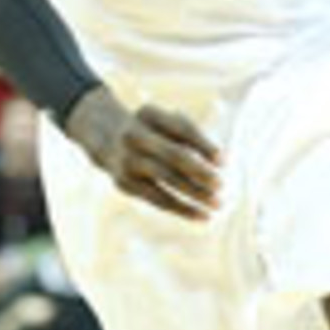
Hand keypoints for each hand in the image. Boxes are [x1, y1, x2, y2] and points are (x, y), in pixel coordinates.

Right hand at [65, 86, 221, 221]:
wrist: (105, 137)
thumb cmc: (151, 130)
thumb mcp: (165, 122)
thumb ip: (190, 136)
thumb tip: (219, 162)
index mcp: (149, 114)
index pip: (181, 129)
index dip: (203, 145)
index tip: (224, 161)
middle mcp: (134, 135)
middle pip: (173, 155)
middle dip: (200, 172)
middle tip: (222, 185)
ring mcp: (127, 160)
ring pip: (166, 179)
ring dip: (194, 193)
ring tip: (218, 204)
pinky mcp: (124, 183)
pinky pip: (157, 199)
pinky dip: (182, 208)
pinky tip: (202, 216)